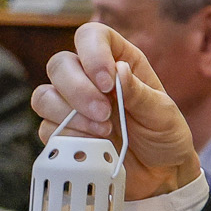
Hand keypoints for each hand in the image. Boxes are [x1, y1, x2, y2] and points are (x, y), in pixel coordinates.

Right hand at [32, 23, 199, 199]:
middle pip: (60, 64)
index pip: (91, 36)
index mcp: (119, 60)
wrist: (160, 174)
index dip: (92, 52)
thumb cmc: (165, 136)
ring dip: (69, 113)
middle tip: (104, 113)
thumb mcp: (162, 113)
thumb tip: (117, 71)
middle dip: (77, 89)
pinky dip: (68, 137)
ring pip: (44, 95)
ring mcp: (73, 105)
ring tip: (103, 131)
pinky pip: (46, 128)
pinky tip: (93, 146)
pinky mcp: (64, 133)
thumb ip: (139, 93)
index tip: (106, 81)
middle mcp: (90, 78)